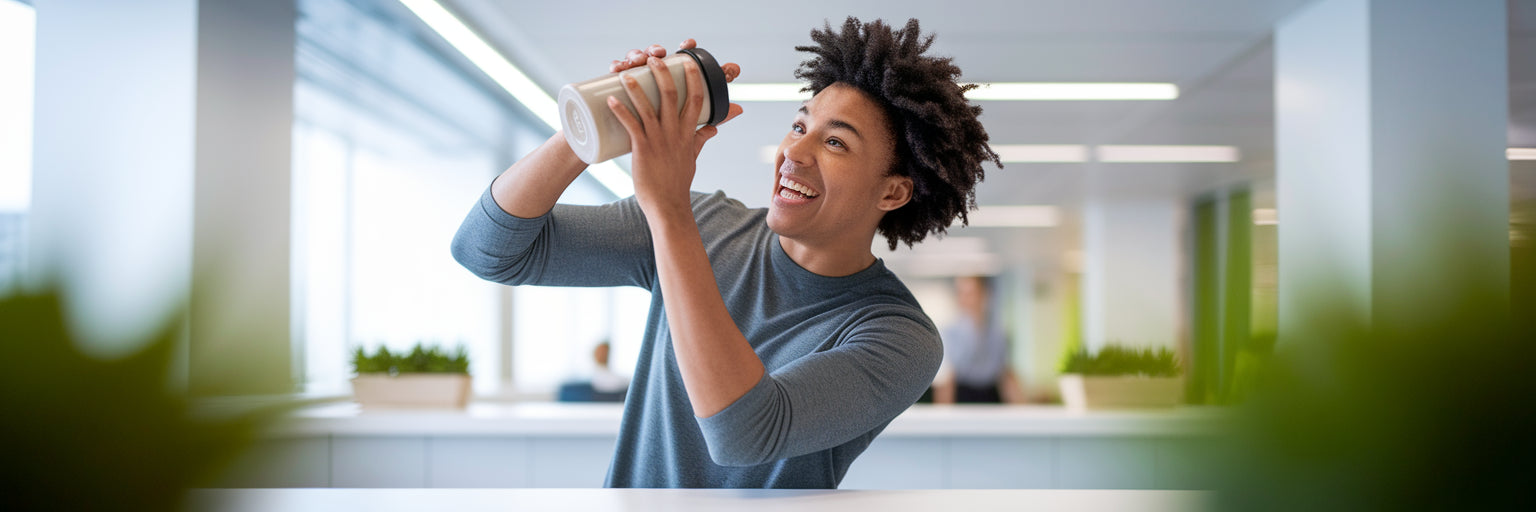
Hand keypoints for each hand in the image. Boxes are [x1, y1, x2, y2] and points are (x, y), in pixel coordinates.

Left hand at [604, 41, 743, 212]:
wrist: (668, 205)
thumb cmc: (678, 182)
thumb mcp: (693, 157)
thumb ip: (701, 139)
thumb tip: (714, 126)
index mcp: (688, 133)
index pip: (695, 99)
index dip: (692, 78)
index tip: (687, 62)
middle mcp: (675, 133)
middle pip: (671, 96)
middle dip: (662, 74)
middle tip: (653, 59)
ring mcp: (658, 140)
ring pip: (648, 107)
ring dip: (636, 88)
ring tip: (625, 73)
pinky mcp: (643, 149)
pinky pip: (631, 125)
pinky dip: (621, 111)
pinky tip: (611, 100)